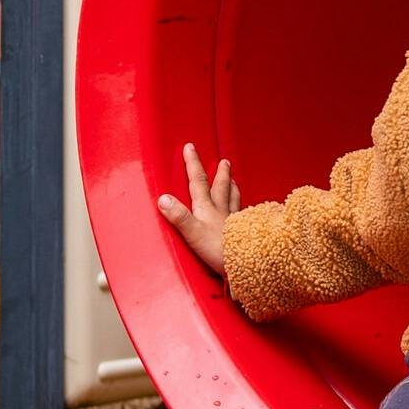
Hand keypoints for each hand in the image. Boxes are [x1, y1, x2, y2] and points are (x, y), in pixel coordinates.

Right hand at [155, 141, 239, 278]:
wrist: (245, 261)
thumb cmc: (218, 250)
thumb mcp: (193, 232)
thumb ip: (178, 216)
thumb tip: (163, 198)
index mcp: (207, 208)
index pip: (198, 181)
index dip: (193, 164)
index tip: (190, 147)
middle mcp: (221, 210)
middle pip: (221, 187)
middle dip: (221, 173)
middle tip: (224, 161)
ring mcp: (234, 220)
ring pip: (234, 199)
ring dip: (233, 188)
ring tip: (235, 180)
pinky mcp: (243, 233)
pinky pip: (242, 215)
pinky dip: (242, 209)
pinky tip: (245, 212)